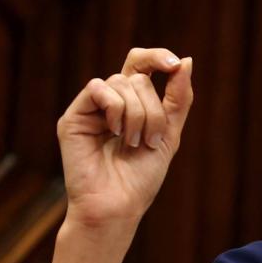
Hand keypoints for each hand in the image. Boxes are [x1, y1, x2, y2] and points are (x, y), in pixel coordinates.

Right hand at [57, 47, 193, 236]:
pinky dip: (115, 109)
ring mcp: (91, 108)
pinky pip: (97, 88)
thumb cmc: (141, 177)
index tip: (174, 64)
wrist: (118, 205)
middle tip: (148, 140)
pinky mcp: (74, 116)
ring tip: (132, 144)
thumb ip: (178, 99)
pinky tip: (114, 133)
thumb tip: (186, 61)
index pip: (141, 65)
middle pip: (137, 78)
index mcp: (132, 104)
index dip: (157, 57)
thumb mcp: (169, 134)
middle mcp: (110, 102)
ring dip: (137, 116)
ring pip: (120, 83)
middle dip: (152, 110)